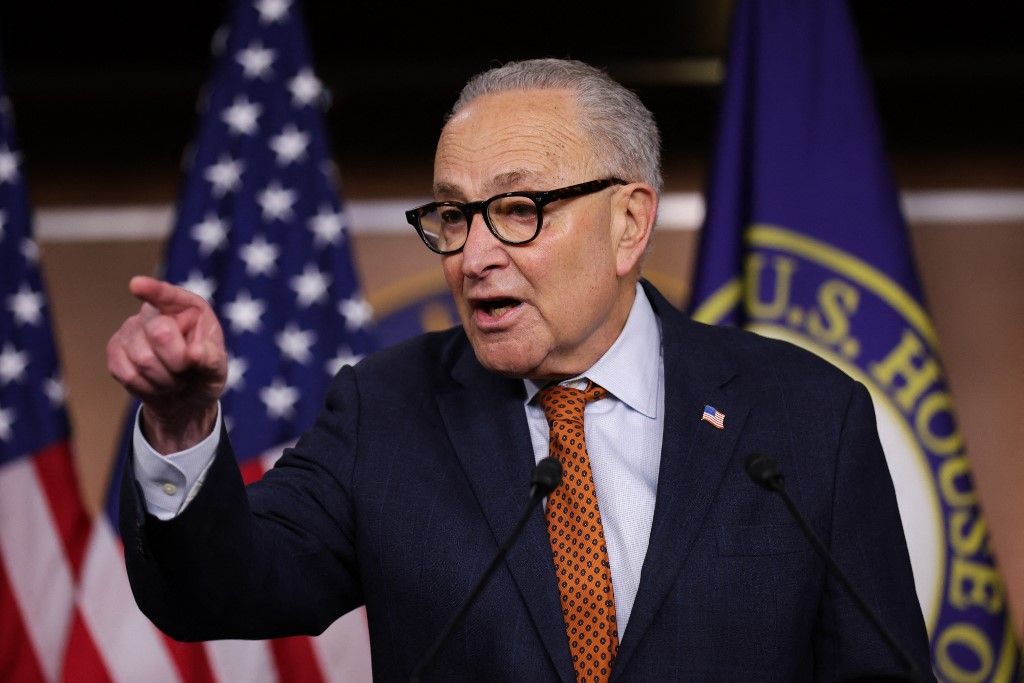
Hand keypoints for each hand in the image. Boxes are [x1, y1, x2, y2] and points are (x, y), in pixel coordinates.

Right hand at [107, 276, 227, 452]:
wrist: (184, 399)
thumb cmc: (204, 375)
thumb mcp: (218, 369)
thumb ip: (211, 359)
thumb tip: (195, 352)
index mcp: (188, 307)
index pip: (169, 296)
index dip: (153, 290)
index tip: (137, 285)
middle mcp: (156, 312)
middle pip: (160, 333)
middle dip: (178, 361)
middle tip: (186, 370)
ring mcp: (131, 329)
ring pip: (143, 359)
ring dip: (164, 379)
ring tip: (174, 379)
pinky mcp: (114, 350)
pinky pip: (128, 374)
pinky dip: (147, 387)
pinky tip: (156, 384)